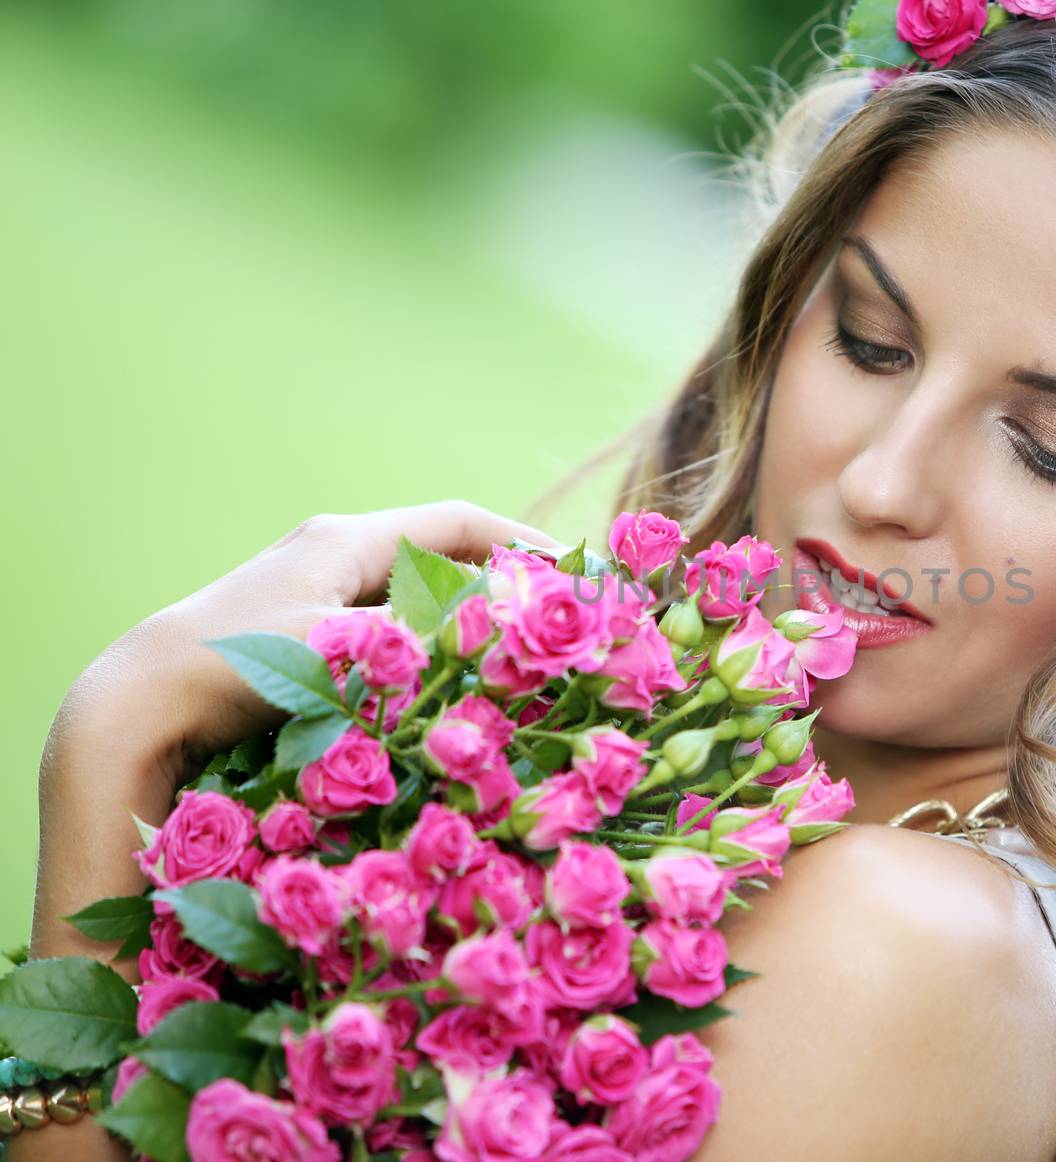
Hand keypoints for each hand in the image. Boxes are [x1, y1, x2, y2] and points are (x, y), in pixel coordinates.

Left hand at [66, 498, 568, 783]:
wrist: (141, 703)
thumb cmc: (239, 668)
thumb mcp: (348, 651)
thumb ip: (428, 638)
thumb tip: (506, 637)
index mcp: (347, 537)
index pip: (458, 520)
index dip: (521, 542)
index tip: (571, 571)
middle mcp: (331, 550)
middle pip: (438, 551)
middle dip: (498, 578)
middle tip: (553, 615)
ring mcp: (311, 587)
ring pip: (411, 590)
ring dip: (460, 614)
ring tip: (510, 649)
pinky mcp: (297, 628)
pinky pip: (382, 623)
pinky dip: (422, 640)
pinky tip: (444, 675)